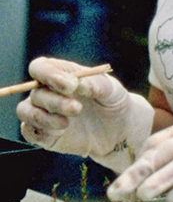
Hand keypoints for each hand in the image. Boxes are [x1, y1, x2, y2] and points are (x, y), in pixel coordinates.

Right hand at [17, 57, 153, 172]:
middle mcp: (46, 91)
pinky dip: (39, 131)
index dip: (49, 75)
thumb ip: (97, 84)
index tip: (70, 85)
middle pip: (35, 92)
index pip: (40, 68)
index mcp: (60, 73)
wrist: (118, 128)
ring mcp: (43, 113)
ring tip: (67, 123)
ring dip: (43, 117)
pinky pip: (29, 131)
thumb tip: (80, 85)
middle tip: (77, 108)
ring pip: (26, 111)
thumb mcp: (111, 89)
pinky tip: (60, 132)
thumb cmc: (112, 100)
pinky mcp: (44, 134)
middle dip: (55, 101)